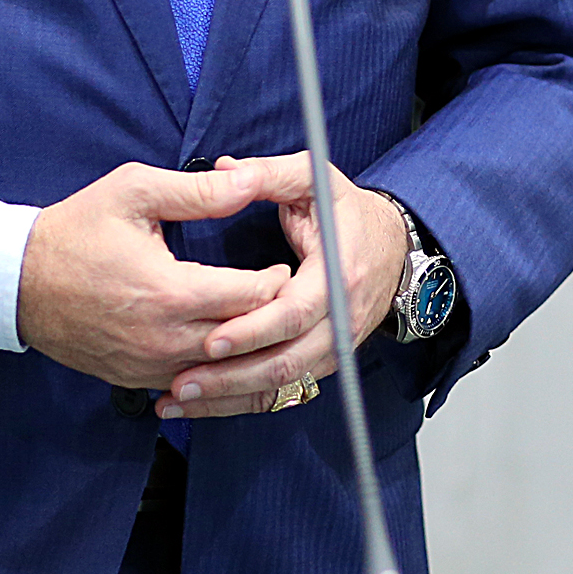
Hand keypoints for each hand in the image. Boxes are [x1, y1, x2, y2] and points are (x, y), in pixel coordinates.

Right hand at [17, 159, 293, 391]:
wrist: (18, 281)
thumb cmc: (76, 230)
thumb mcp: (134, 192)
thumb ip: (198, 190)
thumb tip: (249, 182)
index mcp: (169, 291)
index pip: (252, 297)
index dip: (276, 281)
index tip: (282, 266)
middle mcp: (163, 339)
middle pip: (244, 338)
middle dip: (268, 316)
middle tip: (281, 294)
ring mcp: (149, 366)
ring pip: (221, 370)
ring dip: (243, 347)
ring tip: (257, 320)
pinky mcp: (136, 379)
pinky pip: (191, 382)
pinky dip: (212, 367)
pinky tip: (221, 345)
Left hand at [158, 154, 407, 420]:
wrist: (394, 247)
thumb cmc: (348, 213)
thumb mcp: (315, 179)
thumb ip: (270, 173)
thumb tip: (225, 170)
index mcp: (338, 275)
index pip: (295, 313)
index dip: (253, 329)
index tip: (210, 339)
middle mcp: (340, 320)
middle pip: (286, 361)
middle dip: (231, 377)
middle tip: (180, 383)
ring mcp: (335, 346)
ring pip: (283, 384)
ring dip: (230, 397)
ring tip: (178, 400)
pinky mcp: (324, 361)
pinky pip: (285, 390)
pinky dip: (244, 400)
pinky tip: (204, 403)